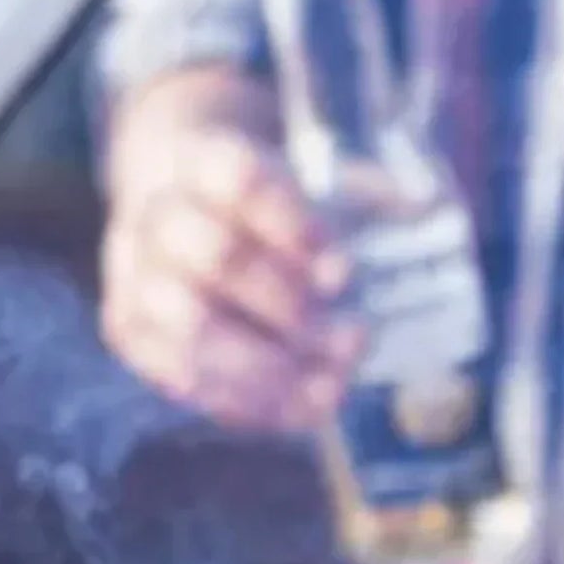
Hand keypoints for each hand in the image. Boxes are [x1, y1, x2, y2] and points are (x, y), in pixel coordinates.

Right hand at [101, 67, 358, 431]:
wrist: (184, 209)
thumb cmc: (267, 204)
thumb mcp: (313, 179)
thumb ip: (368, 195)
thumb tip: (433, 205)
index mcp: (200, 157)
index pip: (240, 179)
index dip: (295, 227)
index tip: (345, 273)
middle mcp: (155, 213)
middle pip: (216, 257)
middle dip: (289, 307)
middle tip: (350, 335)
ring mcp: (132, 274)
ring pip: (192, 328)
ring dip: (271, 365)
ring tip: (335, 382)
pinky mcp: (130, 331)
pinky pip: (183, 377)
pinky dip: (250, 401)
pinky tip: (304, 406)